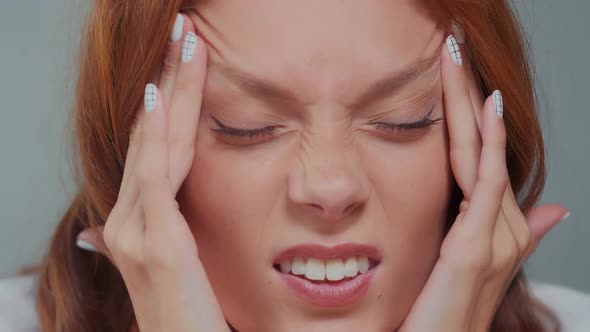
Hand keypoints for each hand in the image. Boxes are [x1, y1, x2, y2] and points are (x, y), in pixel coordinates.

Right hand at [75, 14, 229, 331]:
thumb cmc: (184, 311)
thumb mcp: (166, 268)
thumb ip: (143, 239)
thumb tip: (99, 233)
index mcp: (136, 218)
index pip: (155, 146)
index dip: (167, 100)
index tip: (182, 59)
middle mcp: (127, 218)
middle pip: (152, 134)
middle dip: (170, 78)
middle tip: (183, 29)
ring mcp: (135, 229)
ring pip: (153, 144)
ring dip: (169, 89)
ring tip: (182, 42)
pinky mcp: (154, 243)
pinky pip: (153, 178)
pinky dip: (153, 136)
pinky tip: (155, 97)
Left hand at [397, 35, 568, 331]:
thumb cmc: (440, 314)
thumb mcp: (467, 266)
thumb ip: (507, 235)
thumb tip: (551, 211)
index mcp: (488, 226)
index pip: (475, 155)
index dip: (467, 112)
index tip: (454, 73)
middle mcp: (500, 227)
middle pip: (480, 146)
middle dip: (467, 95)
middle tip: (455, 46)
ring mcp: (492, 236)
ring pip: (482, 154)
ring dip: (472, 102)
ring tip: (460, 57)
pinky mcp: (476, 247)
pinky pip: (484, 184)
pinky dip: (487, 144)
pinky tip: (486, 107)